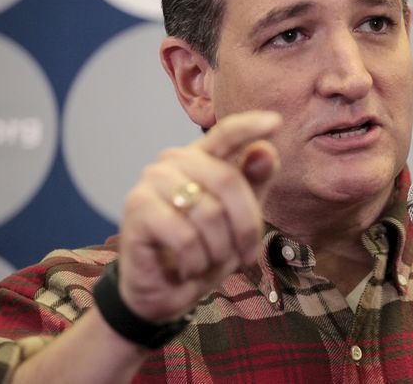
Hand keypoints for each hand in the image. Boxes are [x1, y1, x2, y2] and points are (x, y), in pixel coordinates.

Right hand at [117, 110, 281, 323]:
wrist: (164, 290)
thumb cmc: (205, 250)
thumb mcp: (240, 219)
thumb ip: (254, 184)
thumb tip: (266, 151)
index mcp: (201, 158)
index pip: (226, 133)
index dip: (249, 127)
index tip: (276, 122)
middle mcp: (173, 162)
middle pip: (228, 181)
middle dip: (245, 228)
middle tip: (246, 257)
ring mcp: (151, 182)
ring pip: (209, 213)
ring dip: (219, 251)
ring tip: (208, 263)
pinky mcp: (136, 209)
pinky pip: (185, 237)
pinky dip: (195, 262)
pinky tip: (187, 268)